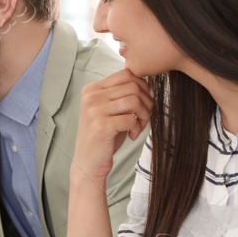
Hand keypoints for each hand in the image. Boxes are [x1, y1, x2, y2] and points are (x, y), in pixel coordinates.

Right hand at [72, 69, 152, 186]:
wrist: (88, 163)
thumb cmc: (104, 136)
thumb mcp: (110, 110)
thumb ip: (123, 95)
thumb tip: (148, 84)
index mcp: (92, 89)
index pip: (126, 73)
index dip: (143, 85)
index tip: (146, 101)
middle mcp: (91, 96)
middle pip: (133, 85)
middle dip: (147, 102)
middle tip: (144, 117)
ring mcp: (94, 110)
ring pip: (135, 100)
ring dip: (144, 115)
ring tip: (139, 126)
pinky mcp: (102, 125)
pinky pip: (132, 118)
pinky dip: (137, 128)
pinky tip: (132, 135)